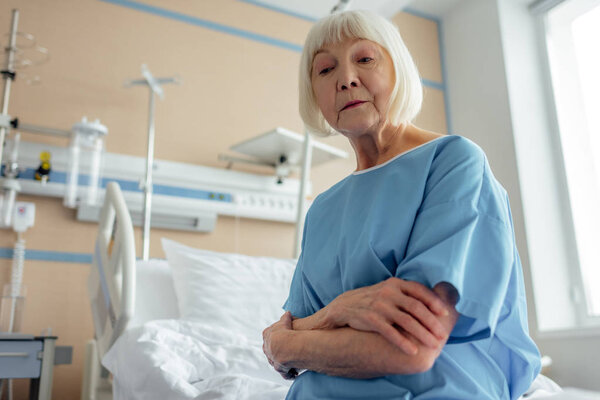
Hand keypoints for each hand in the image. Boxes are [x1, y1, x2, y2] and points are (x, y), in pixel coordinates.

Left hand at [262, 312, 298, 379]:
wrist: (285, 344)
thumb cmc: (286, 330)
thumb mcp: (285, 321)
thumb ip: (286, 318)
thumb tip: (288, 313)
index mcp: (266, 335)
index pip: (268, 337)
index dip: (275, 339)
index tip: (280, 341)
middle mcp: (267, 348)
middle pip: (270, 351)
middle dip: (276, 352)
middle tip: (284, 354)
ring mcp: (272, 358)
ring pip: (276, 362)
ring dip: (283, 364)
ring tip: (291, 366)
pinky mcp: (279, 367)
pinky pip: (284, 372)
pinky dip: (289, 373)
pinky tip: (294, 374)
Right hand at [326, 277, 450, 354]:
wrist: (343, 307)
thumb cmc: (372, 300)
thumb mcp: (388, 291)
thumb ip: (405, 294)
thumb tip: (432, 304)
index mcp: (395, 283)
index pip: (419, 291)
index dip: (434, 302)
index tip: (445, 314)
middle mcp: (388, 292)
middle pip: (416, 308)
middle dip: (432, 323)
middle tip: (443, 336)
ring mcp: (379, 305)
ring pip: (407, 321)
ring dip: (422, 334)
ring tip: (433, 345)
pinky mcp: (370, 319)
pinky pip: (390, 332)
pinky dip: (403, 342)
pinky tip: (413, 351)